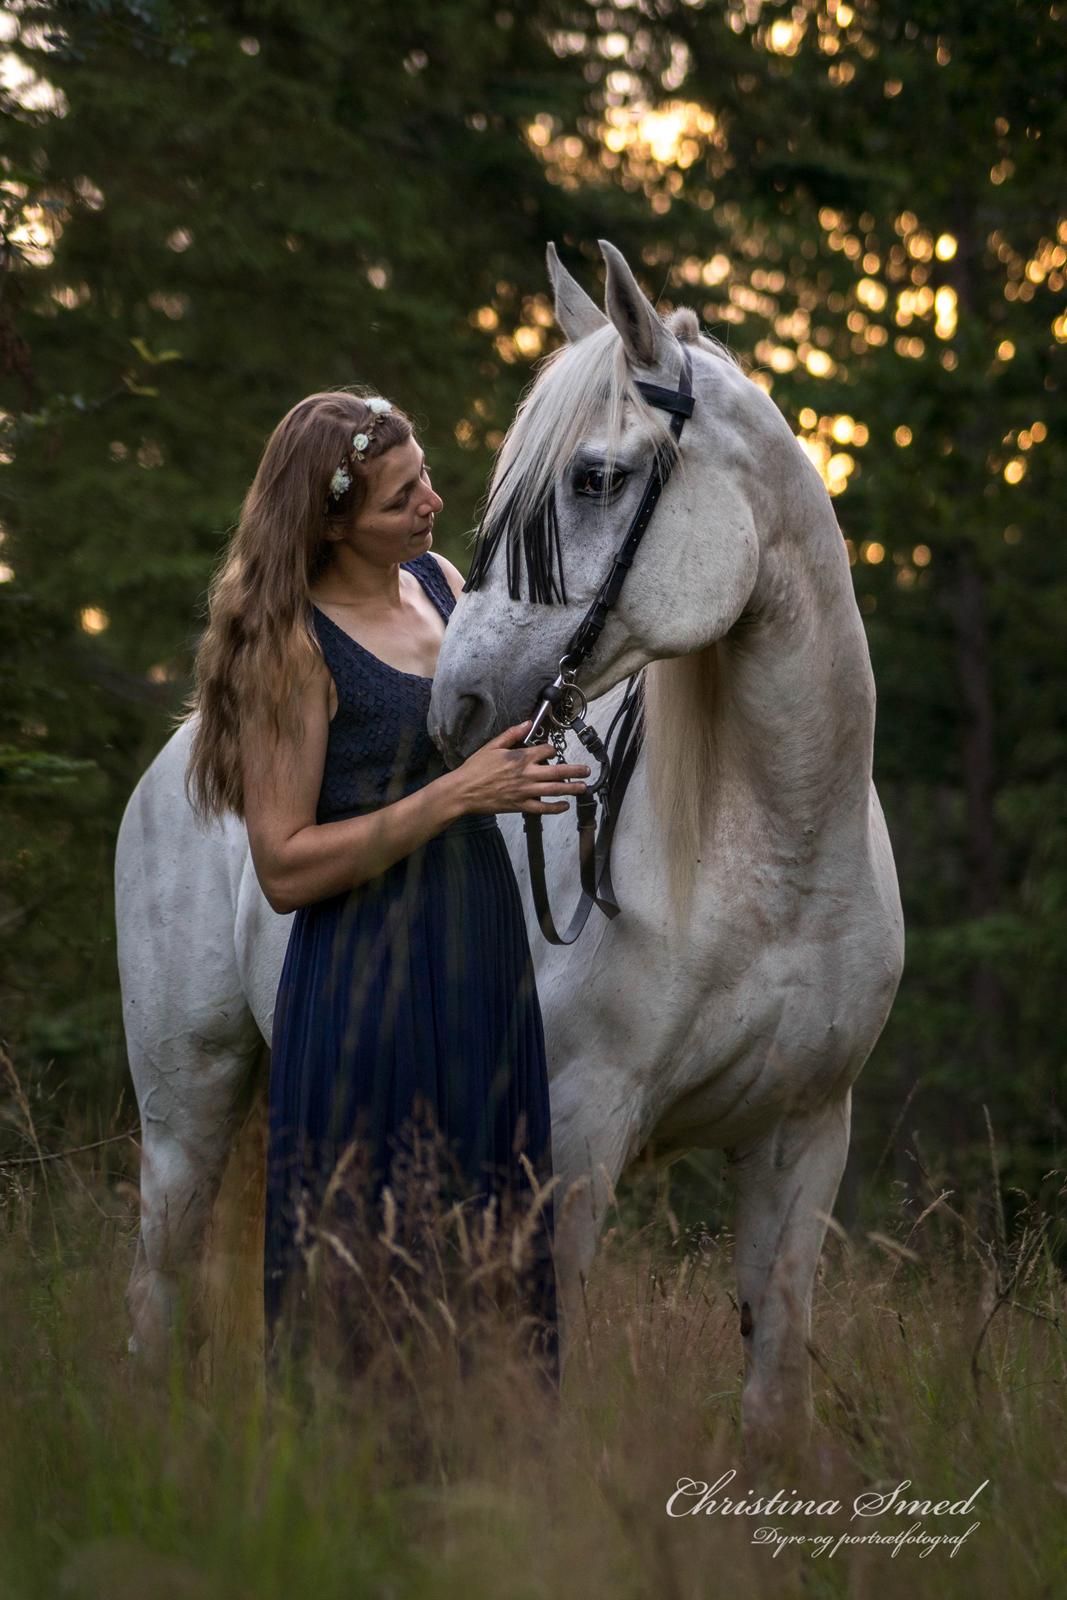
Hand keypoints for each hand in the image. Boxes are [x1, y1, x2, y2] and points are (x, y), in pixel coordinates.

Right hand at [450, 721, 590, 814]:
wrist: (464, 790)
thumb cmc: (476, 768)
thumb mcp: (492, 746)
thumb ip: (512, 734)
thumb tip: (527, 723)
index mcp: (521, 757)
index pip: (546, 751)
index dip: (552, 750)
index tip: (552, 752)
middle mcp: (527, 774)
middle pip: (558, 771)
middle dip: (575, 770)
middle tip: (587, 770)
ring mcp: (525, 791)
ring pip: (554, 790)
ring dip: (572, 788)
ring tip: (583, 787)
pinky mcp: (521, 805)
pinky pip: (542, 808)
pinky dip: (555, 808)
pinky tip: (564, 805)